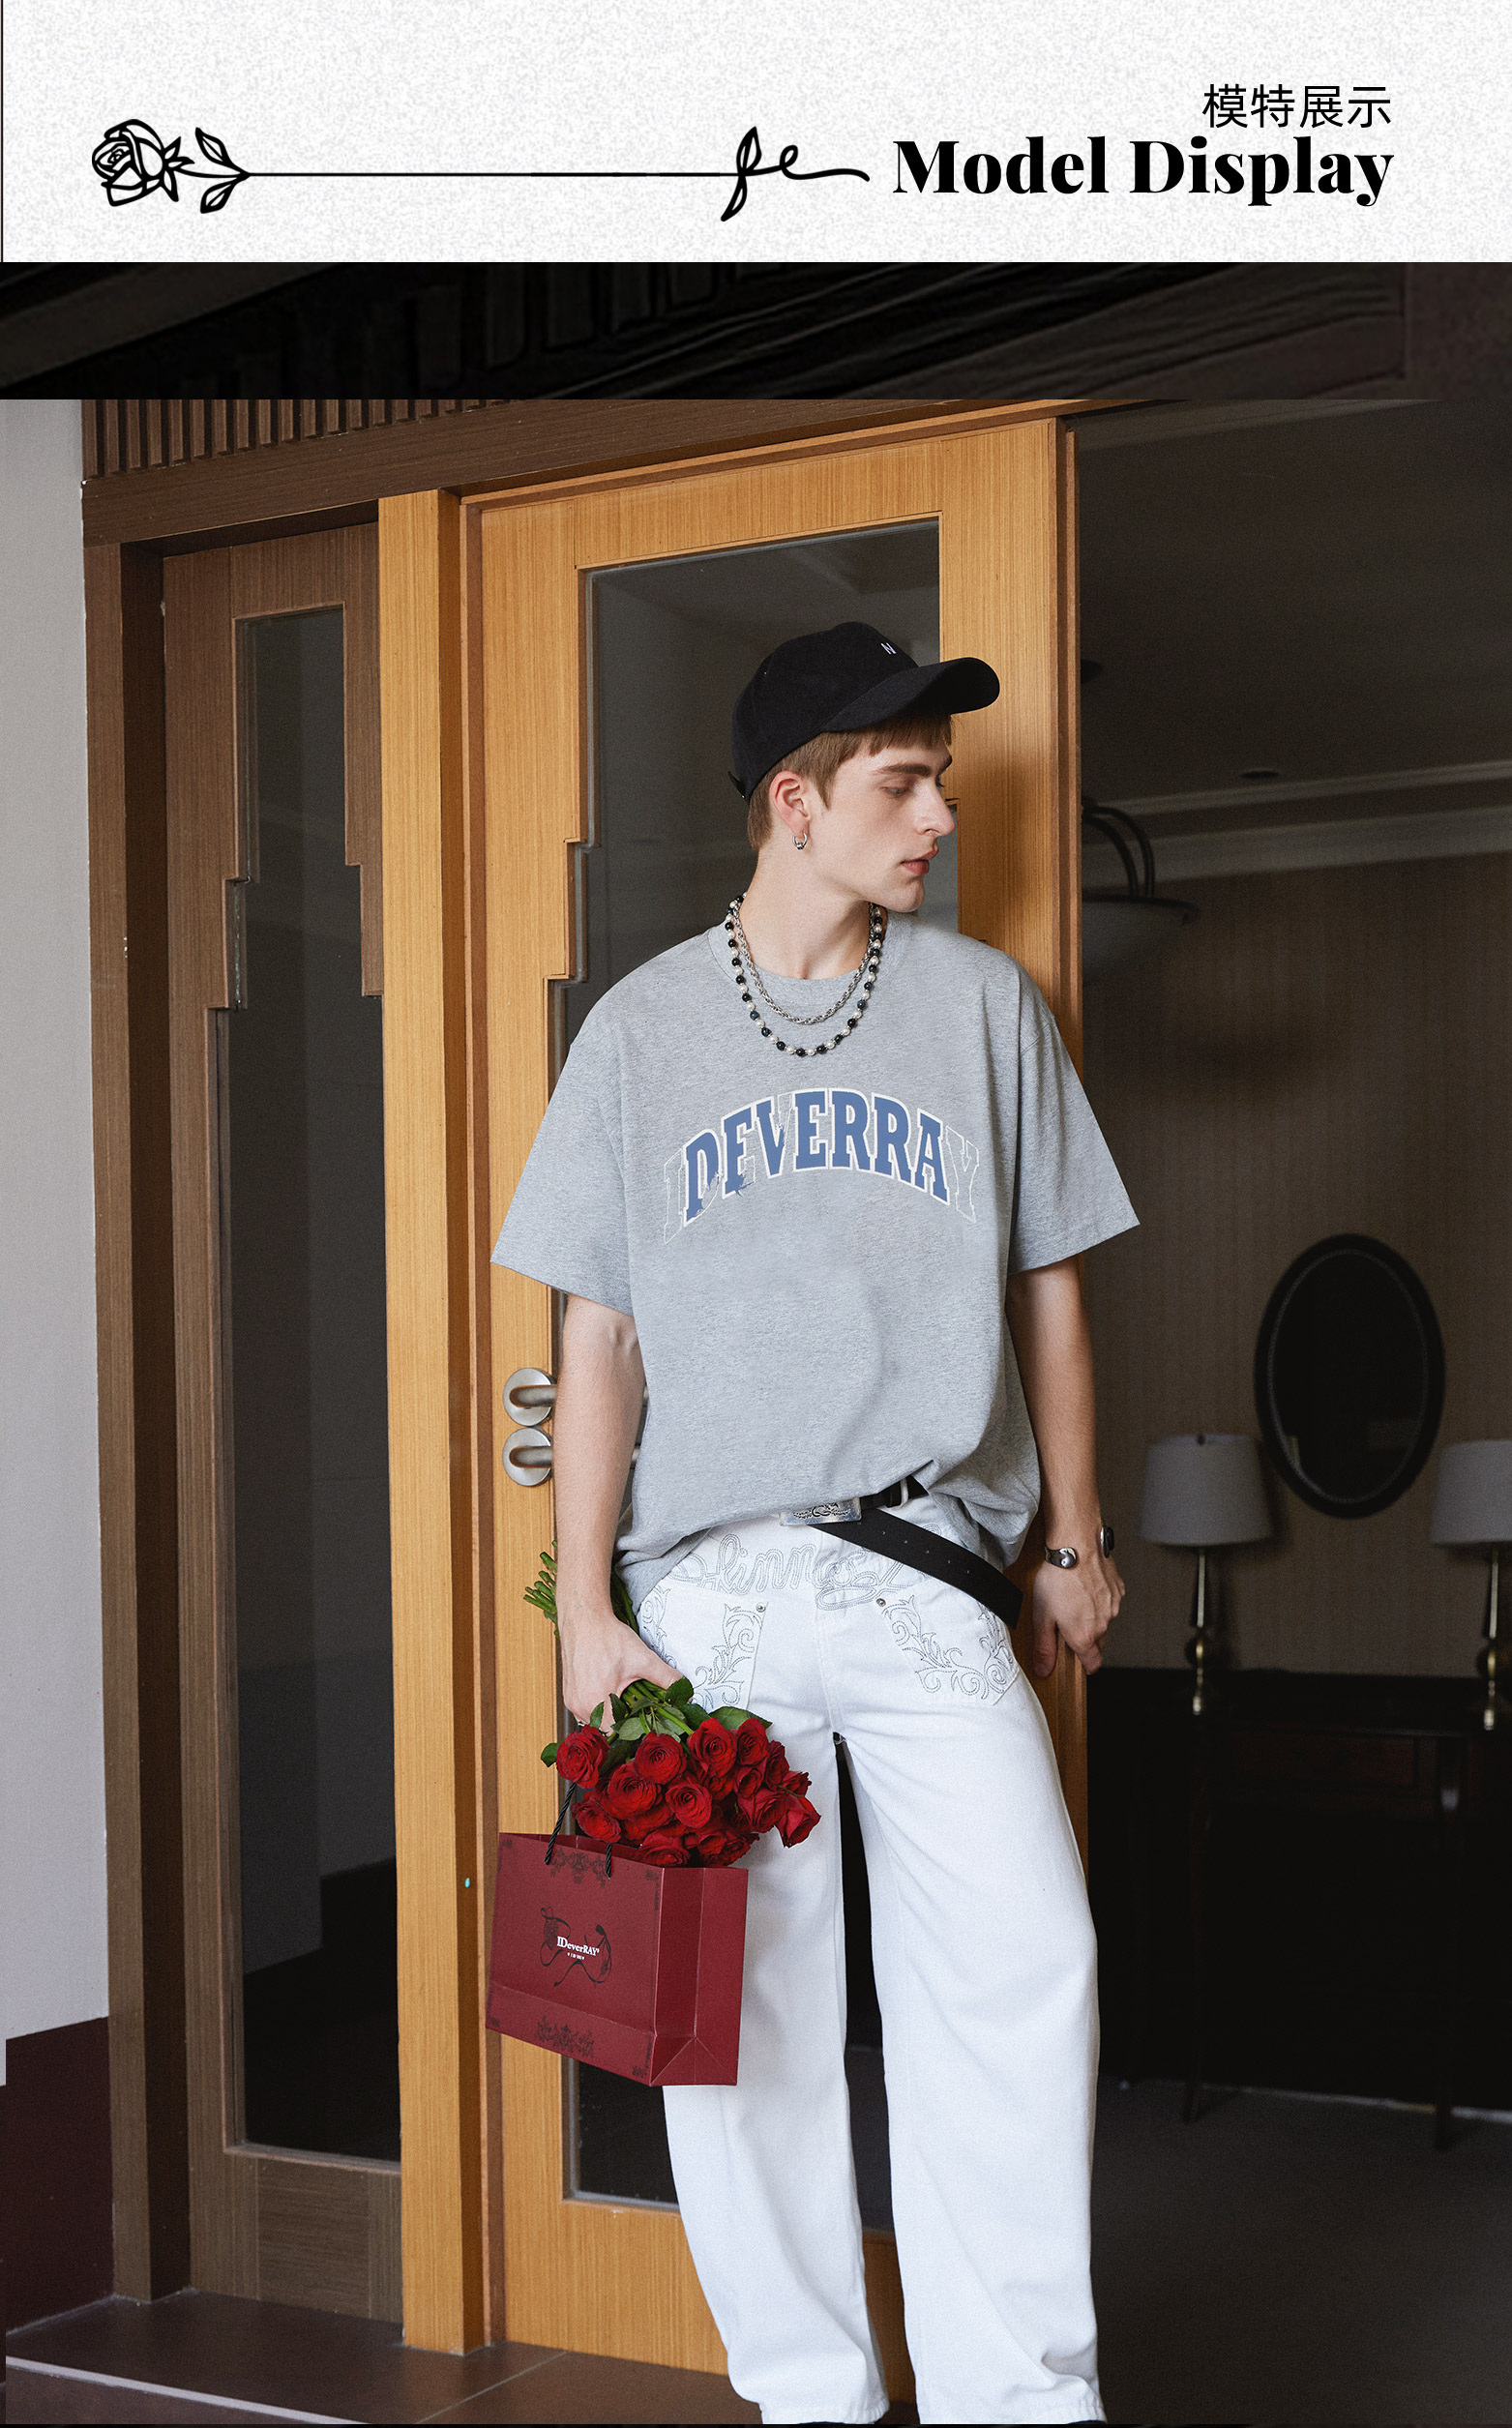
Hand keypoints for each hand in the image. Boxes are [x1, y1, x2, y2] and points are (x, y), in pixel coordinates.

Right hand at [559, 1608, 680, 1726]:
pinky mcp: (568, 1695)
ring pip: (595, 1721)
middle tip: (637, 1709)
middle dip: (623, 1722)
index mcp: (597, 1702)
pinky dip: (598, 1707)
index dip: (633, 1730)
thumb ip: (666, 1677)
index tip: (644, 1722)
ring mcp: (572, 1701)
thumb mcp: (642, 1658)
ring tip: (623, 1700)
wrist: (584, 1619)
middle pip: (606, 1729)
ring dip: (610, 1716)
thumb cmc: (608, 1637)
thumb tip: (683, 1689)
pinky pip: (585, 1711)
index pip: (617, 1734)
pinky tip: (609, 1693)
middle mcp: (580, 1706)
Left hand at [1030, 1544, 1123, 1678]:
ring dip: (1092, 1617)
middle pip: (1098, 1642)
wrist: (1076, 1547)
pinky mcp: (1118, 1590)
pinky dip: (1099, 1599)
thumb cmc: (1058, 1578)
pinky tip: (1084, 1587)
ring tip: (1073, 1599)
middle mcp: (1103, 1624)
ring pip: (1104, 1621)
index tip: (1078, 1659)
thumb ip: (1044, 1646)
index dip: (1085, 1665)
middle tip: (1067, 1622)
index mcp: (1084, 1636)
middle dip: (1085, 1638)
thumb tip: (1044, 1668)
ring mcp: (1113, 1606)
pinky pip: (1110, 1601)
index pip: (1093, 1663)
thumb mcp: (1042, 1616)